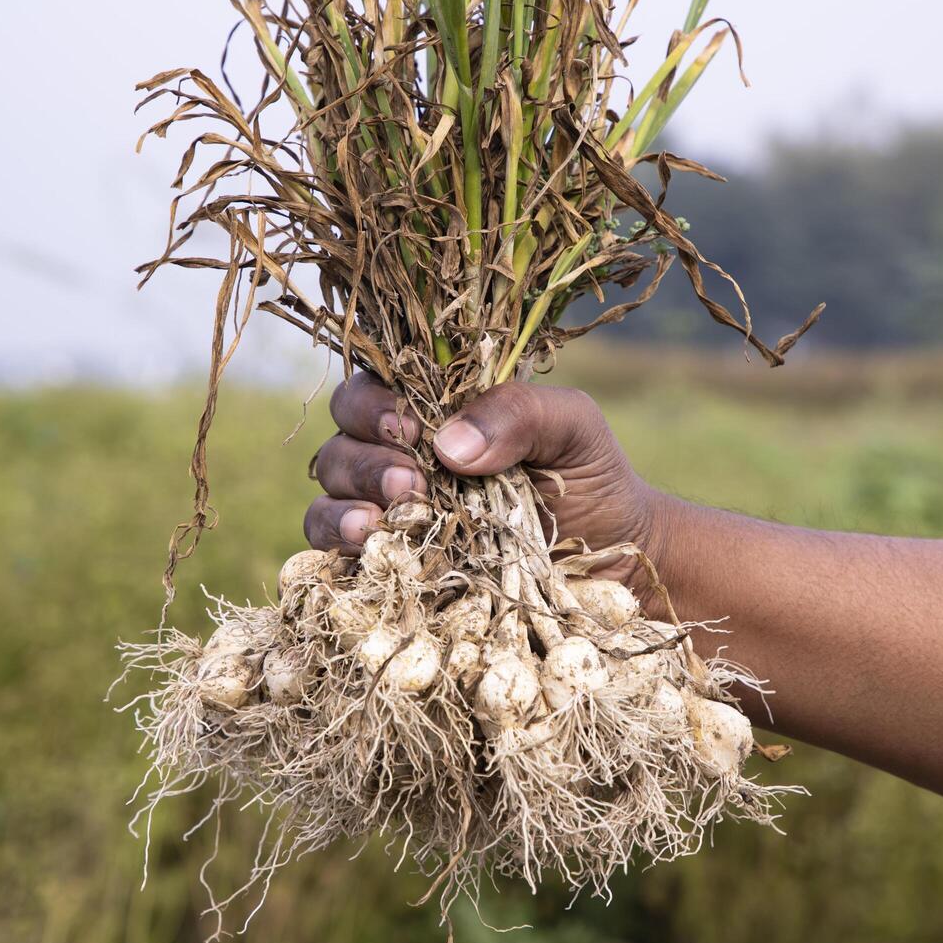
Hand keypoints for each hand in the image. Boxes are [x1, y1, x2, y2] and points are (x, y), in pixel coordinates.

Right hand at [303, 373, 670, 593]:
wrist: (614, 560)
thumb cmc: (591, 480)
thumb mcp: (572, 428)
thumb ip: (519, 412)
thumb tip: (447, 445)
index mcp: (440, 404)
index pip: (380, 382)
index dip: (378, 400)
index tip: (410, 429)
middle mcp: (404, 448)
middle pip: (346, 430)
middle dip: (368, 453)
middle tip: (413, 482)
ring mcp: (389, 503)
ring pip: (332, 480)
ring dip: (350, 493)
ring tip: (388, 514)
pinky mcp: (385, 556)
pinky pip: (327, 540)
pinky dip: (333, 535)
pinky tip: (366, 540)